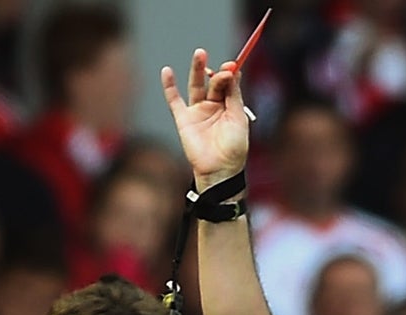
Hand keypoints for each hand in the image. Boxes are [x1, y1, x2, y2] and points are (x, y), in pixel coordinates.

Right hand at [161, 47, 250, 187]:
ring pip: (196, 86)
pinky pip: (174, 100)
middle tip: (220, 64)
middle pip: (213, 82)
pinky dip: (169, 86)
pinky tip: (167, 72)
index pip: (228, 83)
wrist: (220, 170)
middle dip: (216, 72)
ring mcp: (198, 112)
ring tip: (200, 54)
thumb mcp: (238, 118)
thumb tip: (232, 72)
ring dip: (197, 69)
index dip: (229, 74)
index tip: (232, 66)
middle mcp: (213, 106)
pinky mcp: (184, 119)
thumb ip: (234, 95)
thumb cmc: (234, 148)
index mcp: (229, 106)